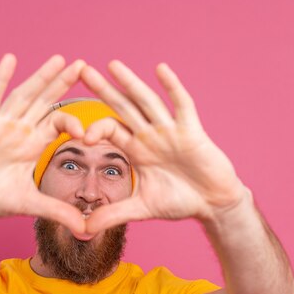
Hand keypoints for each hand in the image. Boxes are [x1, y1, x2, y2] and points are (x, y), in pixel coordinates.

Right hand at [0, 54, 86, 232]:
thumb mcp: (30, 204)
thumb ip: (58, 211)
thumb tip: (87, 229)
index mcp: (34, 144)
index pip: (59, 124)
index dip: (74, 124)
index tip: (90, 132)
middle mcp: (20, 129)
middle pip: (45, 101)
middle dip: (63, 83)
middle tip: (83, 65)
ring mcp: (1, 124)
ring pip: (24, 95)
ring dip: (40, 77)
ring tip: (59, 59)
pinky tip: (10, 60)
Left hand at [80, 60, 248, 232]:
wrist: (212, 203)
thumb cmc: (180, 201)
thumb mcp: (141, 208)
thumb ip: (112, 215)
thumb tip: (82, 229)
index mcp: (136, 149)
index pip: (110, 130)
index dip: (94, 128)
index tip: (80, 135)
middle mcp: (149, 135)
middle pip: (122, 107)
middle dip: (103, 90)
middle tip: (82, 70)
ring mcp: (170, 130)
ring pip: (146, 101)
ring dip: (131, 83)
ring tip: (113, 64)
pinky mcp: (191, 131)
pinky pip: (181, 105)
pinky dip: (172, 88)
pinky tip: (161, 69)